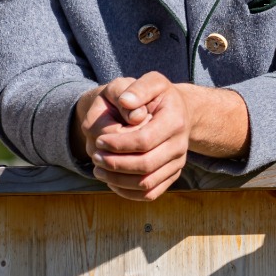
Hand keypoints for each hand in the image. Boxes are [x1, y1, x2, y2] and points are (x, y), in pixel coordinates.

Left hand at [80, 72, 191, 200]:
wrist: (179, 112)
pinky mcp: (172, 176)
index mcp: (175, 121)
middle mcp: (180, 145)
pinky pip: (150, 194)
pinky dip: (127, 192)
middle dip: (115, 164)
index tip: (99, 140)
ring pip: (146, 184)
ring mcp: (178, 163)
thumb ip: (138, 88)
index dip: (118, 144)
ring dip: (117, 180)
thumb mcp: (152, 82)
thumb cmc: (159, 96)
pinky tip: (111, 180)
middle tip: (95, 156)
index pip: (144, 140)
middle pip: (145, 165)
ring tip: (98, 169)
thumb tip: (126, 102)